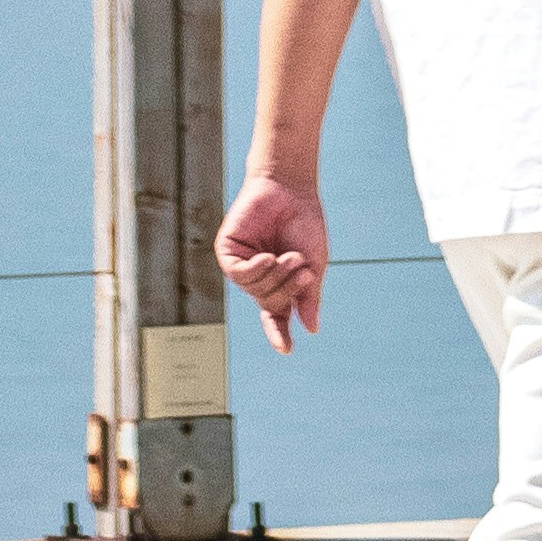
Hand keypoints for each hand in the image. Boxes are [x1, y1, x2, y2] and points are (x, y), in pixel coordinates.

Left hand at [216, 169, 328, 344]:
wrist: (291, 190)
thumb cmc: (304, 225)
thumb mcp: (314, 264)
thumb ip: (309, 295)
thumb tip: (310, 328)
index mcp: (278, 285)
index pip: (276, 317)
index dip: (280, 334)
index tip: (287, 350)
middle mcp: (257, 279)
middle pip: (270, 302)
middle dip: (289, 289)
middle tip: (304, 269)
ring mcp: (241, 266)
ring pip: (255, 289)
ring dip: (277, 276)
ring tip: (291, 256)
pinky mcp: (227, 251)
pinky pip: (238, 273)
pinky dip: (255, 270)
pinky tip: (267, 257)